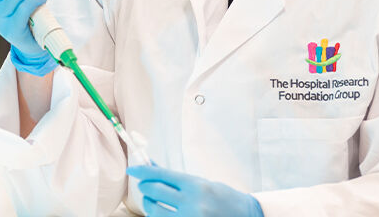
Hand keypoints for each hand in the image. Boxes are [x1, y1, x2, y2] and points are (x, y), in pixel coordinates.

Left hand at [127, 165, 263, 216]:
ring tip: (157, 202)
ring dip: (150, 205)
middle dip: (146, 187)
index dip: (143, 171)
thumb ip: (177, 179)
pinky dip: (160, 216)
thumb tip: (152, 167)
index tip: (131, 169)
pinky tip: (165, 213)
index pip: (161, 174)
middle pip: (153, 191)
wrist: (246, 216)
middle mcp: (192, 203)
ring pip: (154, 211)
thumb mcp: (202, 183)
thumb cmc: (223, 198)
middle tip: (146, 185)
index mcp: (196, 185)